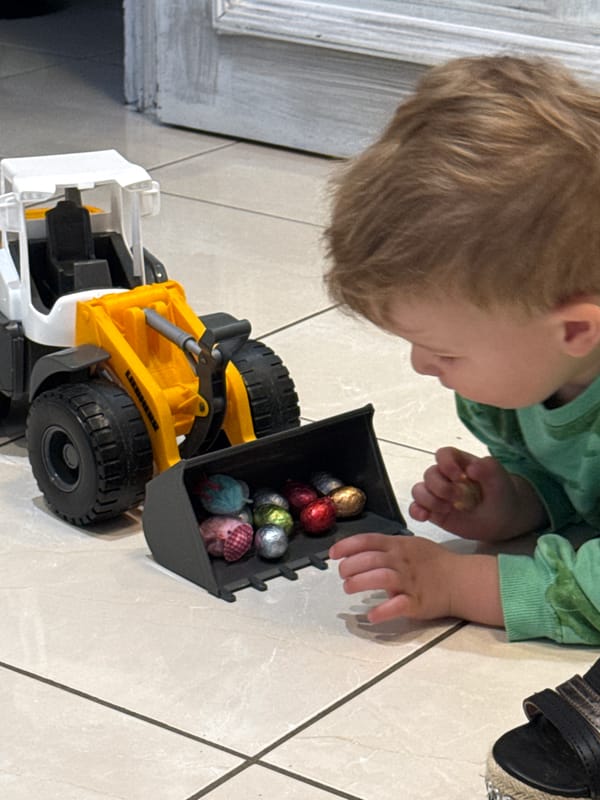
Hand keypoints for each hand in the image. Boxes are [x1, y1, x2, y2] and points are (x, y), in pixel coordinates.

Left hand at [329, 533, 502, 625]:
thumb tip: (361, 554)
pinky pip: (398, 605)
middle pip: (370, 559)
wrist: (462, 579)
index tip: (333, 554)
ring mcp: (410, 581)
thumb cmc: (434, 562)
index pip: (368, 540)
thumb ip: (388, 548)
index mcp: (399, 545)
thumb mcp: (411, 545)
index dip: (347, 546)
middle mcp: (402, 561)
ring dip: (360, 583)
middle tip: (342, 574)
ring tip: (348, 588)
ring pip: (381, 577)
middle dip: (350, 566)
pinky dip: (383, 610)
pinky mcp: (417, 602)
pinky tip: (371, 615)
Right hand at [410, 447, 547, 540]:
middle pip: (430, 474)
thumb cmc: (501, 495)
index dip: (446, 463)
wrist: (503, 519)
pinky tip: (425, 516)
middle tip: (459, 499)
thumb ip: (489, 469)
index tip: (459, 476)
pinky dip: (416, 511)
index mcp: (460, 463)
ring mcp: (438, 494)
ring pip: (419, 490)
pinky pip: (416, 508)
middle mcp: (445, 477)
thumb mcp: (501, 480)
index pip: (444, 455)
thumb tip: (472, 467)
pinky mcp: (433, 511)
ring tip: (447, 509)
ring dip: (429, 500)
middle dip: (441, 488)